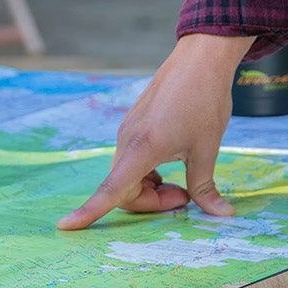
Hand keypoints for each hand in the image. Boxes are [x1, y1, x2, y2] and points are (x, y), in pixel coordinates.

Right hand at [58, 32, 253, 228]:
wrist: (199, 60)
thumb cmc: (204, 101)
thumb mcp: (207, 149)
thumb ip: (205, 187)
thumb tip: (222, 215)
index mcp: (142, 148)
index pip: (111, 190)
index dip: (88, 211)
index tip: (65, 227)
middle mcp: (127, 140)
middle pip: (123, 190)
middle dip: (151, 202)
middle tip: (186, 197)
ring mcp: (127, 132)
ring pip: (128, 176)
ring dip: (151, 188)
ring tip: (183, 181)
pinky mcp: (133, 125)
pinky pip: (132, 160)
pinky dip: (149, 172)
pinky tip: (173, 162)